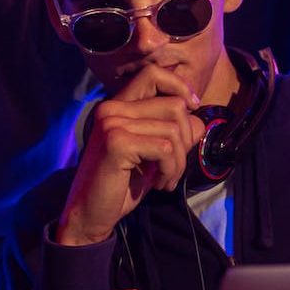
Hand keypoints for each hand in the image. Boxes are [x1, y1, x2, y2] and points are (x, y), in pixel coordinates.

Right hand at [55, 66, 205, 245]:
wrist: (90, 215)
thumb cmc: (121, 185)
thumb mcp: (153, 155)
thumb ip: (173, 133)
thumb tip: (198, 120)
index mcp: (119, 107)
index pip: (153, 74)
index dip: (179, 87)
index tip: (192, 108)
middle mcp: (112, 108)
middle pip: (174, 105)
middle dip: (186, 139)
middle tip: (174, 166)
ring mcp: (112, 123)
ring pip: (174, 129)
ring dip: (179, 162)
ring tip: (165, 179)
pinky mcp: (116, 142)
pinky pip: (166, 149)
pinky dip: (170, 170)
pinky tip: (158, 184)